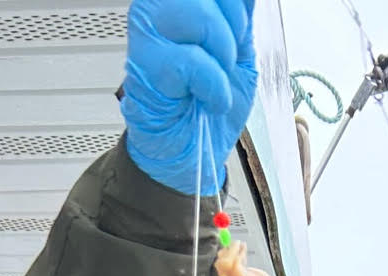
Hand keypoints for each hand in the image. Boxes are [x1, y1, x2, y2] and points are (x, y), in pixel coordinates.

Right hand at [123, 0, 257, 194]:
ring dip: (222, 52)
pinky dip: (213, 86)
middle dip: (232, 26)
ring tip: (218, 77)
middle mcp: (160, 6)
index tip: (240, 33)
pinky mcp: (145, 63)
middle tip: (229, 58)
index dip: (236, 7)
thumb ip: (242, 17)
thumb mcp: (239, 52)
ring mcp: (149, 30)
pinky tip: (211, 99)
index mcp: (183, 0)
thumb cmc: (208, 101)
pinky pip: (191, 61)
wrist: (191, 150)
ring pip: (200, 15)